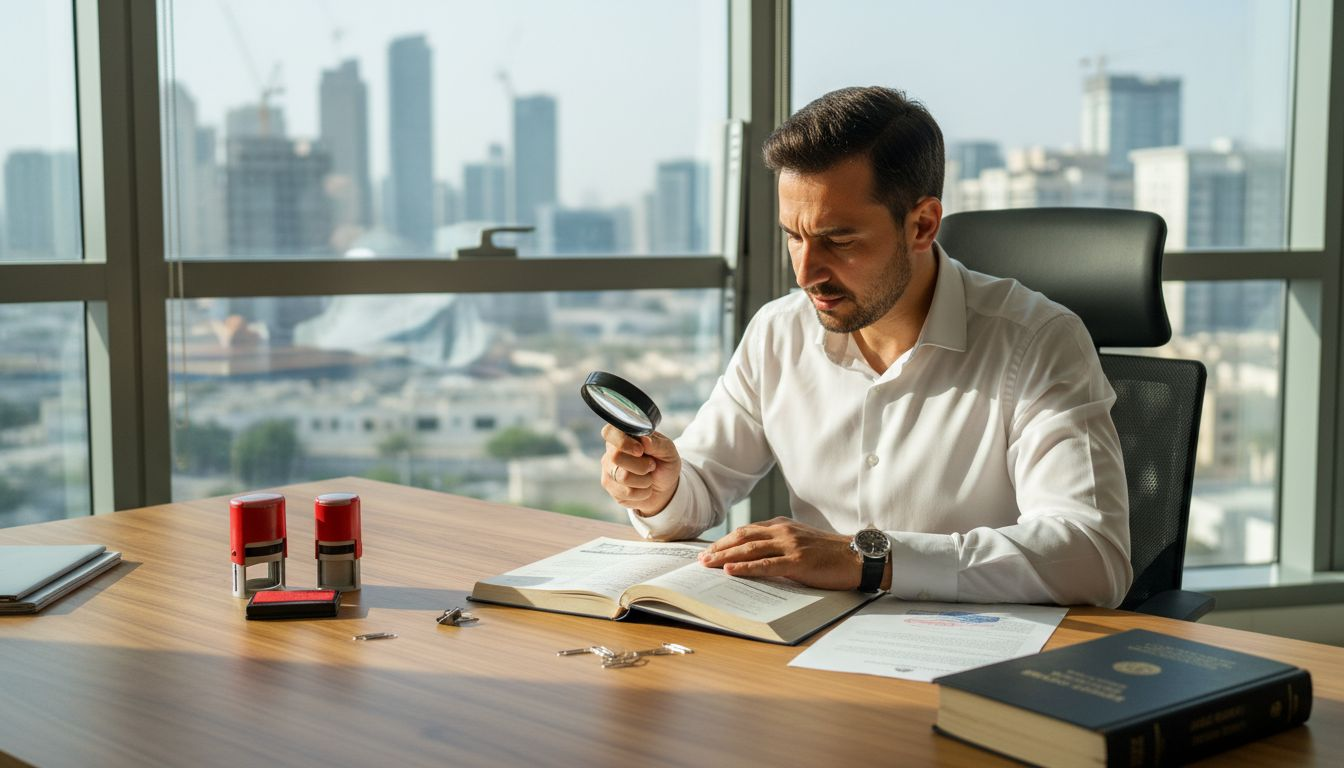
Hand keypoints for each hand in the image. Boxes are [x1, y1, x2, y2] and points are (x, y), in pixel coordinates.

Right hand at [600, 424, 681, 515]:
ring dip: (645, 480)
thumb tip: (644, 439)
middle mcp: (611, 452)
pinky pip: (627, 493)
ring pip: (623, 477)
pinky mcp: (611, 489)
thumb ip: (657, 444)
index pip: (609, 432)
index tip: (640, 451)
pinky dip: (643, 492)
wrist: (664, 487)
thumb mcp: (668, 451)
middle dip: (641, 465)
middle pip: (616, 457)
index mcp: (623, 436)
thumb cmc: (664, 464)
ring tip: (649, 477)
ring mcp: (608, 471)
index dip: (623, 442)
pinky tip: (644, 488)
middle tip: (652, 466)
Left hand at [699, 517, 867, 590]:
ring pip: (750, 549)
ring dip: (725, 557)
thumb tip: (755, 558)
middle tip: (701, 558)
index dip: (725, 540)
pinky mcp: (797, 561)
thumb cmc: (830, 554)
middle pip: (742, 537)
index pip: (746, 531)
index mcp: (782, 526)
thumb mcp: (801, 542)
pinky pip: (765, 564)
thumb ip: (779, 545)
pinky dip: (745, 568)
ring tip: (708, 564)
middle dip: (719, 547)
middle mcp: (783, 531)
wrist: (857, 557)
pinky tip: (730, 571)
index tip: (710, 549)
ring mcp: (790, 545)